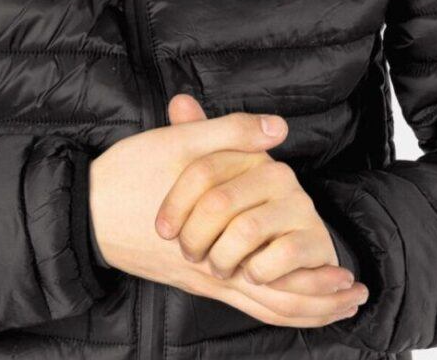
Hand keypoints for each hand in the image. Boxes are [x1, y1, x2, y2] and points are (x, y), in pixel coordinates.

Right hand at [89, 101, 367, 326]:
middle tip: (353, 299)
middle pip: (273, 302)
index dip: (314, 280)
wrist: (83, 208)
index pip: (276, 275)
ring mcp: (200, 275)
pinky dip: (266, 301)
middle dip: (316, 303)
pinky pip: (236, 299)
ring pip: (256, 306)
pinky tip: (279, 290)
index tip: (349, 279)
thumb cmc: (131, 173)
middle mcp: (212, 269)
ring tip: (332, 305)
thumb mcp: (180, 143)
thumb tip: (280, 129)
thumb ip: (231, 132)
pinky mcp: (188, 273)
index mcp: (216, 240)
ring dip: (297, 305)